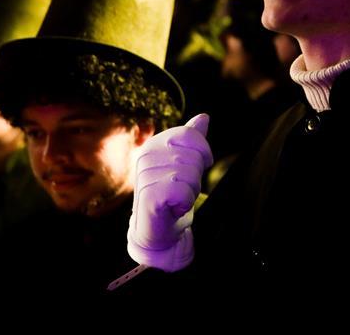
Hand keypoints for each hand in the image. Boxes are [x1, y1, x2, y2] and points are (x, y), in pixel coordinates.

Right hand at [127, 114, 212, 271]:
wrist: (158, 231)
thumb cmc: (172, 195)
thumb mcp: (185, 164)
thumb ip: (192, 140)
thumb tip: (204, 116)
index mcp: (154, 144)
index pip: (190, 134)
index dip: (202, 152)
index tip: (194, 169)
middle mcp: (146, 156)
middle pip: (194, 155)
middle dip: (196, 176)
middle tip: (181, 189)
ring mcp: (145, 175)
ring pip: (191, 174)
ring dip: (191, 191)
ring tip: (176, 199)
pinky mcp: (149, 195)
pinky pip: (183, 192)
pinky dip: (185, 203)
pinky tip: (173, 208)